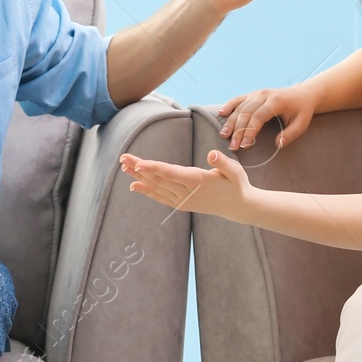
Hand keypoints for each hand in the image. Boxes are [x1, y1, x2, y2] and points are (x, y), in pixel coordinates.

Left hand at [119, 150, 254, 221]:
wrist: (238, 207)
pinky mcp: (182, 204)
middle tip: (123, 157)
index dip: (154, 168)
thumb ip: (222, 163)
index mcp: (198, 181)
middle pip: (159, 179)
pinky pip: (160, 197)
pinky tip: (133, 184)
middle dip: (139, 168)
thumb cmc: (236, 184)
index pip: (171, 173)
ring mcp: (183, 200)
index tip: (139, 163)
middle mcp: (187, 192)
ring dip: (139, 177)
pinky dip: (146, 191)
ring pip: (157, 187)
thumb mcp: (234, 171)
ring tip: (124, 166)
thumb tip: (212, 154)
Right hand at [218, 86, 314, 150]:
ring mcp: (257, 93)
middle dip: (238, 130)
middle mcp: (264, 95)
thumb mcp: (302, 124)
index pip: (258, 117)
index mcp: (276, 101)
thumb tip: (278, 144)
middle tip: (232, 146)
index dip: (250, 132)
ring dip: (231, 121)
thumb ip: (291, 134)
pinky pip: (238, 99)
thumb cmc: (302, 111)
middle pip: (246, 113)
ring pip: (240, 107)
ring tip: (224, 135)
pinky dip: (229, 105)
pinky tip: (221, 113)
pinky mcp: (253, 94)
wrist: (303, 94)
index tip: (244, 145)